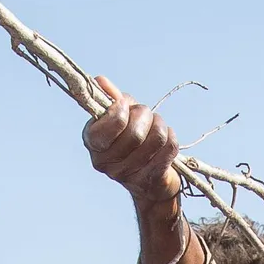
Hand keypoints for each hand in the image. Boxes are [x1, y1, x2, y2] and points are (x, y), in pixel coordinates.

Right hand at [81, 75, 181, 215]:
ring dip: (160, 125)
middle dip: (144, 115)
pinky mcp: (150, 180)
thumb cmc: (129, 142)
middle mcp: (105, 163)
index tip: (124, 105)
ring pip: (156, 138)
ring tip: (157, 125)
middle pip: (135, 132)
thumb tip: (100, 80)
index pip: (112, 123)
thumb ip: (110, 100)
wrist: (146, 183)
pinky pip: (169, 148)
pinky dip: (171, 137)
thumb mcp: (118, 119)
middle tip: (145, 114)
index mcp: (92, 143)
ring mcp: (127, 175)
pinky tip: (166, 139)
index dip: (121, 109)